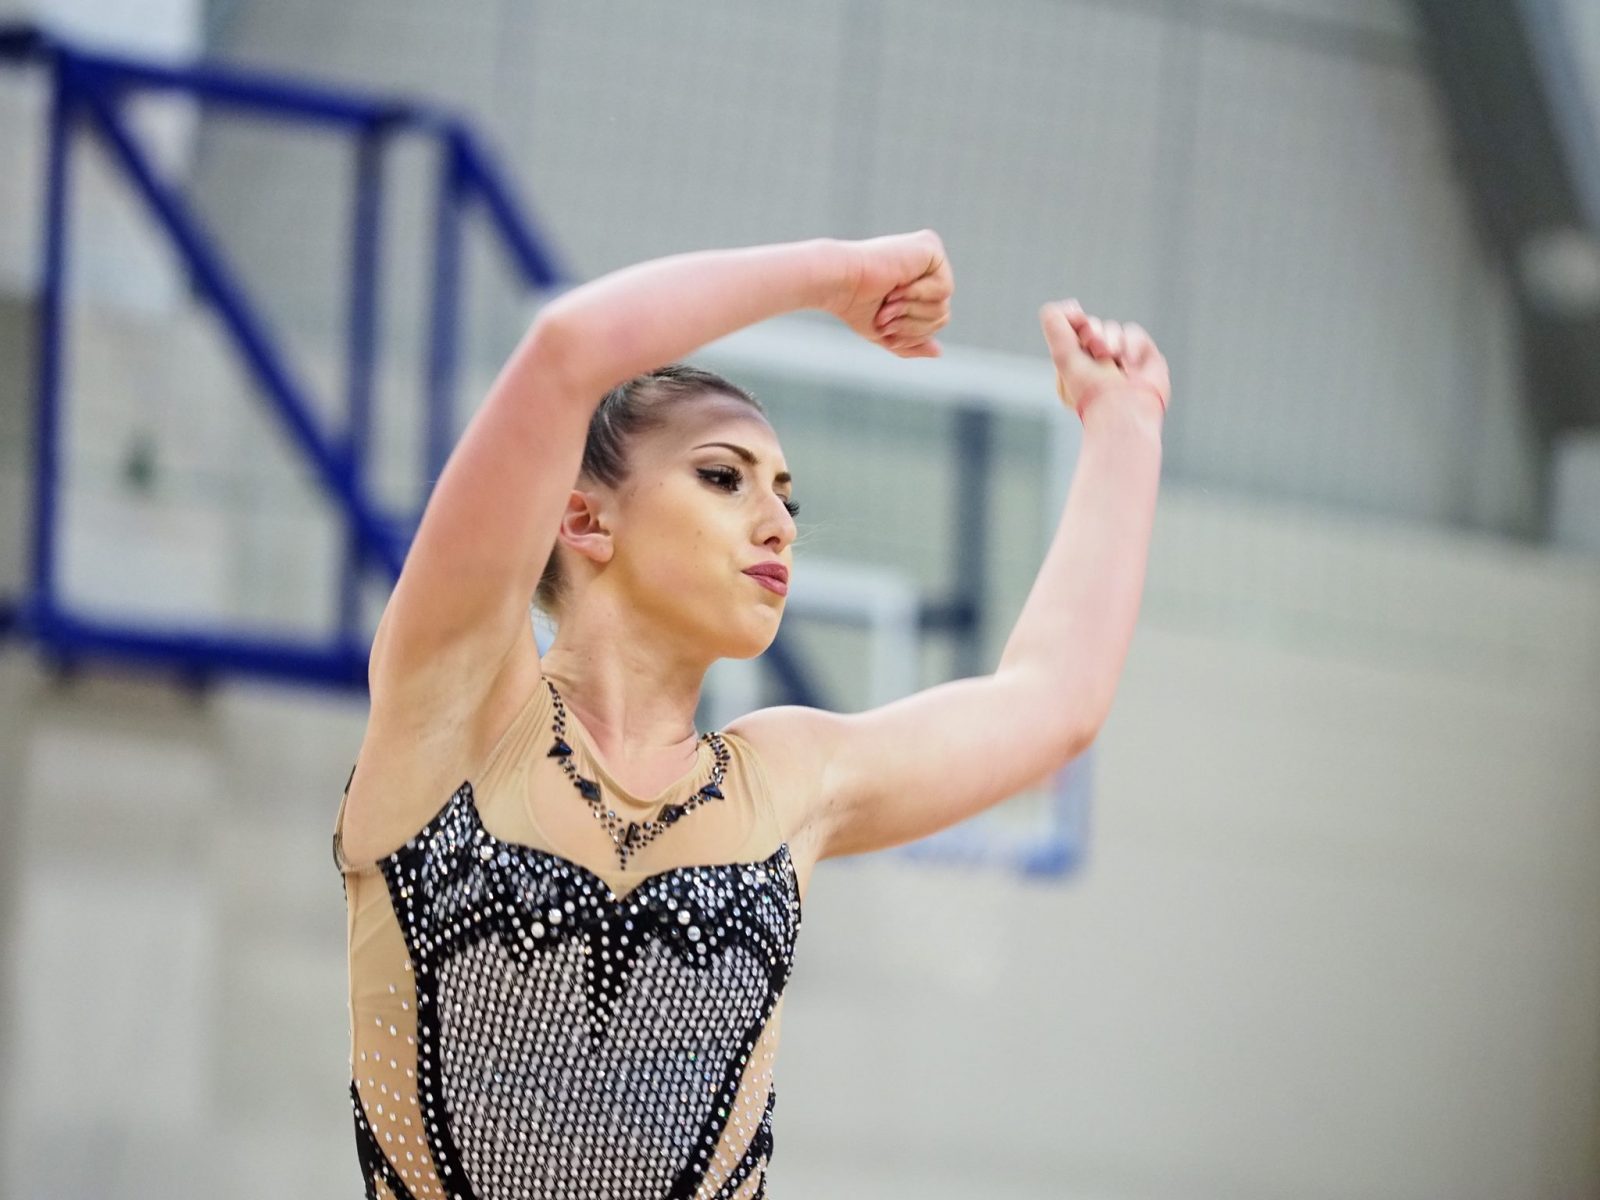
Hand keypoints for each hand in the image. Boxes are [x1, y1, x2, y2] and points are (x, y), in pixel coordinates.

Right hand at [827, 230, 951, 357]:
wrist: (839, 282)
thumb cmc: (854, 304)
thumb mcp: (885, 331)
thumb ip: (910, 341)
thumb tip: (939, 352)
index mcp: (918, 281)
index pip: (935, 319)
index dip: (911, 331)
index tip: (884, 322)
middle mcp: (927, 265)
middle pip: (943, 315)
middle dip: (911, 323)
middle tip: (885, 311)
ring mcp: (930, 252)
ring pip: (944, 305)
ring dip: (911, 310)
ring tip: (889, 298)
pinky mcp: (930, 245)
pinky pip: (944, 288)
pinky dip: (918, 294)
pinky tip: (898, 283)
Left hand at [1039, 299, 1169, 421]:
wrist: (1124, 408)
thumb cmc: (1091, 388)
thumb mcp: (1062, 353)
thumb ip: (1054, 322)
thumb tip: (1072, 305)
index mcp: (1073, 365)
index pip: (1071, 330)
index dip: (1076, 324)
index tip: (1080, 328)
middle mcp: (1094, 362)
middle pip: (1092, 325)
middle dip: (1094, 332)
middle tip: (1097, 350)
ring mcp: (1118, 359)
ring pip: (1112, 328)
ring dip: (1112, 340)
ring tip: (1113, 358)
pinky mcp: (1142, 357)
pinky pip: (1134, 332)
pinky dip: (1131, 344)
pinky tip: (1129, 364)